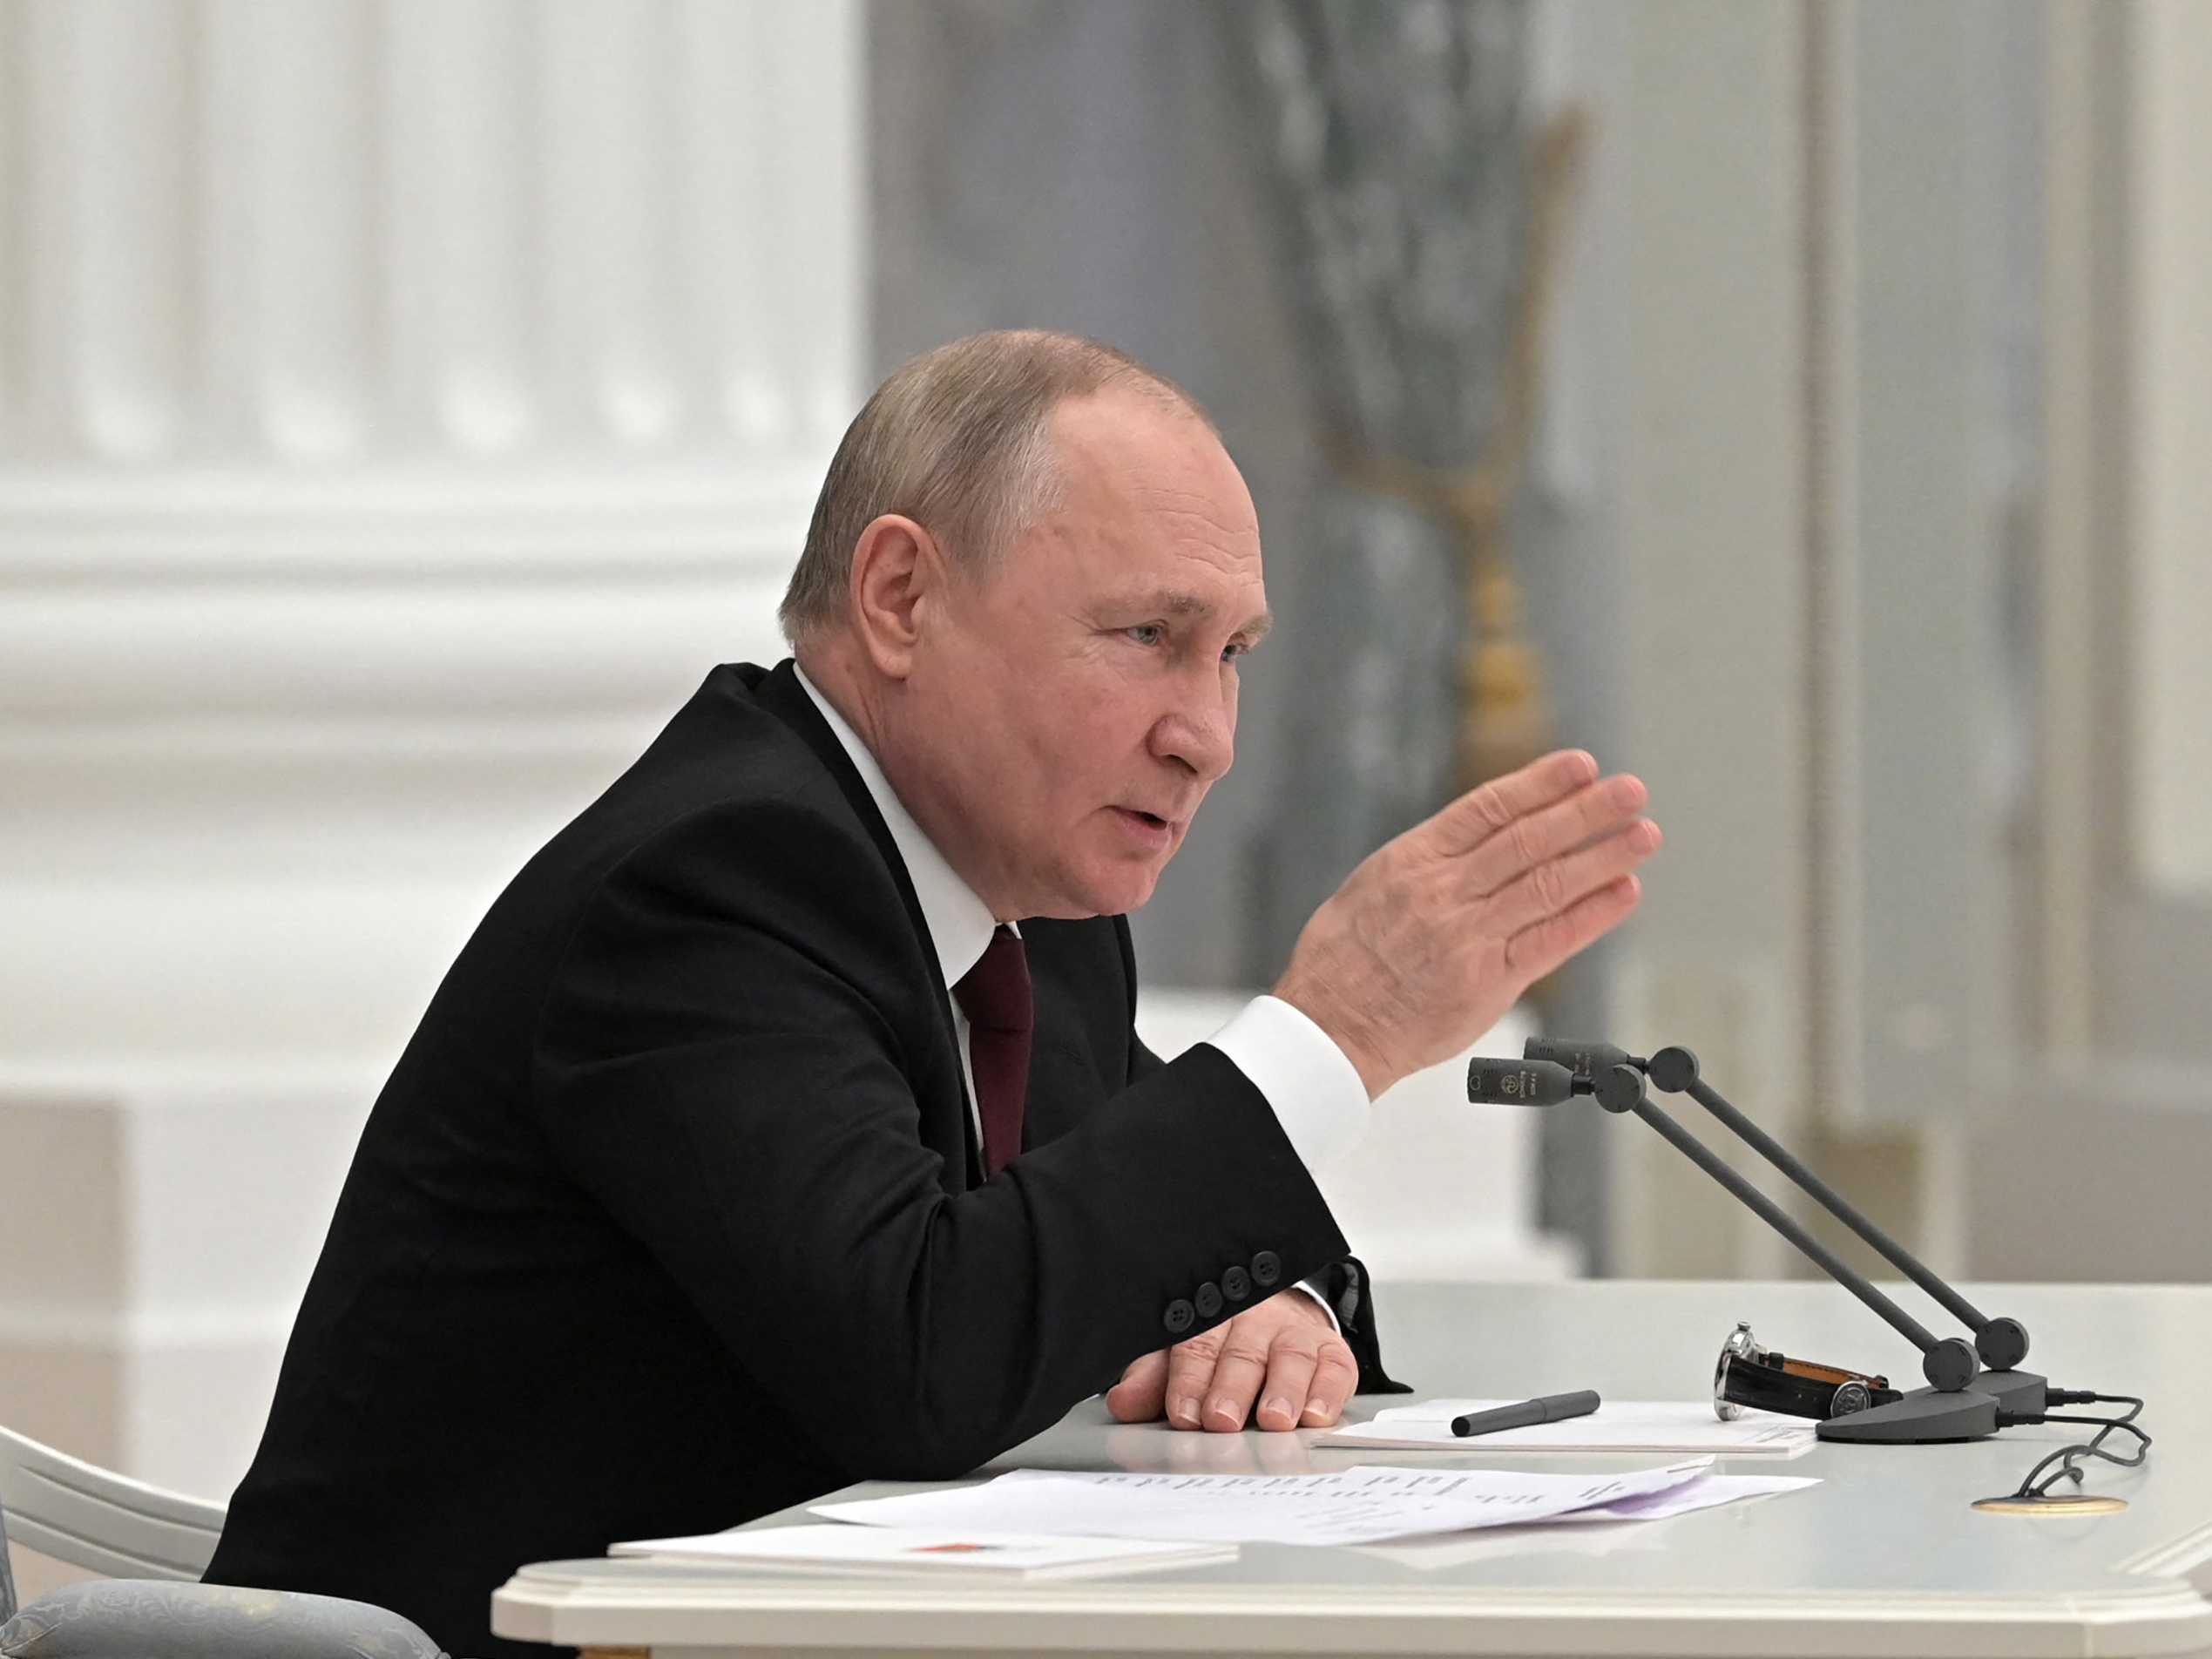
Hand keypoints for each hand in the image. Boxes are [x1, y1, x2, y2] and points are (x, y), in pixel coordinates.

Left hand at [1104, 1290, 1356, 1432]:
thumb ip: (1153, 1379)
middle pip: (1242, 1354)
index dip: (1188, 1381)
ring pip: (1290, 1358)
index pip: (1196, 1346)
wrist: (1279, 1318)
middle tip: (1222, 1419)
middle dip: (1231, 1388)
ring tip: (1274, 1419)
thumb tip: (1123, 1402)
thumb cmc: (1222, 1345)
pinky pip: (1335, 1368)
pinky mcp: (1331, 1353)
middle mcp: (1254, 1321)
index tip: (1184, 1414)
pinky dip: (1327, 1392)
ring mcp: (1294, 1335)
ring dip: (1282, 1390)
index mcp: (1211, 1318)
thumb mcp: (1179, 1356)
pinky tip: (1316, 1414)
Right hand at [1274, 750, 1657, 1097]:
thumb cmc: (1343, 961)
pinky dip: (1592, 915)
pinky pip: (1551, 942)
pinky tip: (1623, 891)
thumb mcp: (1371, 887)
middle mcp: (1442, 893)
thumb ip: (1431, 862)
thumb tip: (1483, 835)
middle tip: (1629, 790)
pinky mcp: (1486, 982)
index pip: (1488, 808)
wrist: (1330, 1027)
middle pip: (1528, 840)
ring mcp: (1467, 937)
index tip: (1581, 766)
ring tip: (1642, 834)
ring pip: (1548, 885)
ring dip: (1603, 856)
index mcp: (1411, 861)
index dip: (1541, 783)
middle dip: (1586, 810)